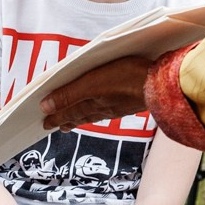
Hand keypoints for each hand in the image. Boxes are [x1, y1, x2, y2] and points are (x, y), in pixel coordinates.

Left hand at [40, 54, 158, 134]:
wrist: (160, 84)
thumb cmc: (127, 78)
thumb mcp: (92, 83)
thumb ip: (69, 94)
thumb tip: (46, 107)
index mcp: (92, 102)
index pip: (69, 110)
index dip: (56, 116)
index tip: (45, 122)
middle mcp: (103, 107)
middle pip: (80, 114)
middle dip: (67, 119)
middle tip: (57, 126)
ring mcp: (118, 105)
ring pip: (94, 114)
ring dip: (81, 117)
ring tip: (72, 122)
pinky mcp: (130, 101)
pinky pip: (108, 110)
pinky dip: (99, 113)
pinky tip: (102, 112)